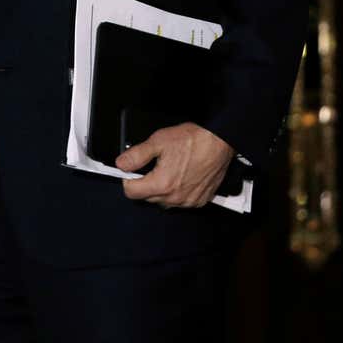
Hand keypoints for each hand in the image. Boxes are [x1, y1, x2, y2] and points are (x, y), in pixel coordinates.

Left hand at [116, 122, 234, 208]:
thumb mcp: (159, 141)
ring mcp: (188, 201)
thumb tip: (121, 164)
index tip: (132, 171)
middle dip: (145, 183)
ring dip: (161, 190)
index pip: (131, 192)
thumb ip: (136, 155)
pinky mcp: (199, 201)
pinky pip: (180, 202)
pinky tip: (182, 177)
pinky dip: (178, 192)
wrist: (220, 142)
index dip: (128, 179)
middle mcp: (175, 198)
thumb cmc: (193, 140)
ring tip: (170, 170)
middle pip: (147, 198)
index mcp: (162, 184)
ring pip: (163, 201)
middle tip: (154, 166)